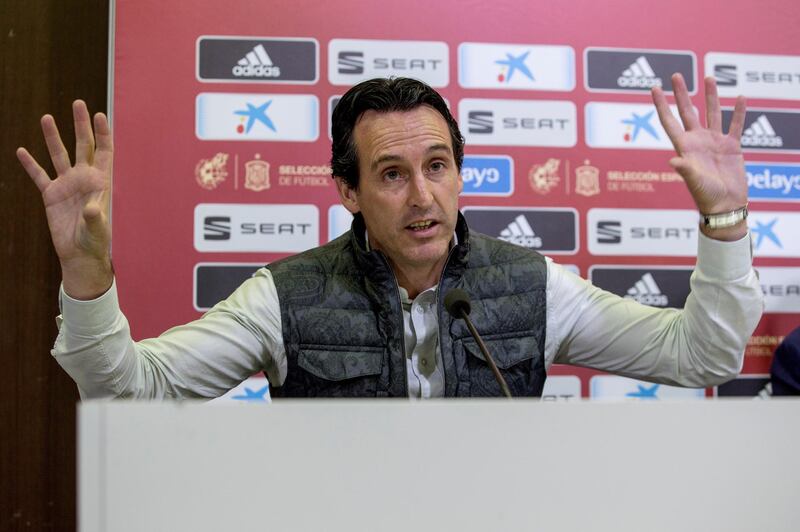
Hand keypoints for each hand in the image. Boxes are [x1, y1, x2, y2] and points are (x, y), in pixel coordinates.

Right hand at [17, 100, 113, 298]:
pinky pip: (39, 175)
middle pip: (82, 146)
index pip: (103, 151)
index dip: (102, 133)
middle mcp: (83, 178)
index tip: (99, 114)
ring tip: (47, 117)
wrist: (79, 254)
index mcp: (99, 181)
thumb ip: (95, 217)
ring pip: (58, 155)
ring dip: (52, 137)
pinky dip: (30, 164)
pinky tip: (21, 151)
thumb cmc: (94, 241)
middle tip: (78, 103)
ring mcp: (66, 185)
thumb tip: (92, 209)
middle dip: (80, 125)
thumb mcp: (97, 228)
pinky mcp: (50, 195)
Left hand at [652, 74, 747, 239]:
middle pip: (688, 112)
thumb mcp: (694, 181)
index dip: (662, 104)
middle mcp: (698, 141)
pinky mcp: (732, 146)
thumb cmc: (706, 196)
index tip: (654, 87)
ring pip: (712, 113)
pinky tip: (739, 97)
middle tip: (676, 75)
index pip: (669, 120)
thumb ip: (686, 169)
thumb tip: (674, 161)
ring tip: (708, 78)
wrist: (725, 206)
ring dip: (711, 96)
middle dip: (682, 94)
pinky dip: (738, 112)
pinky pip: (735, 125)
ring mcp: (714, 142)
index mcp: (684, 147)